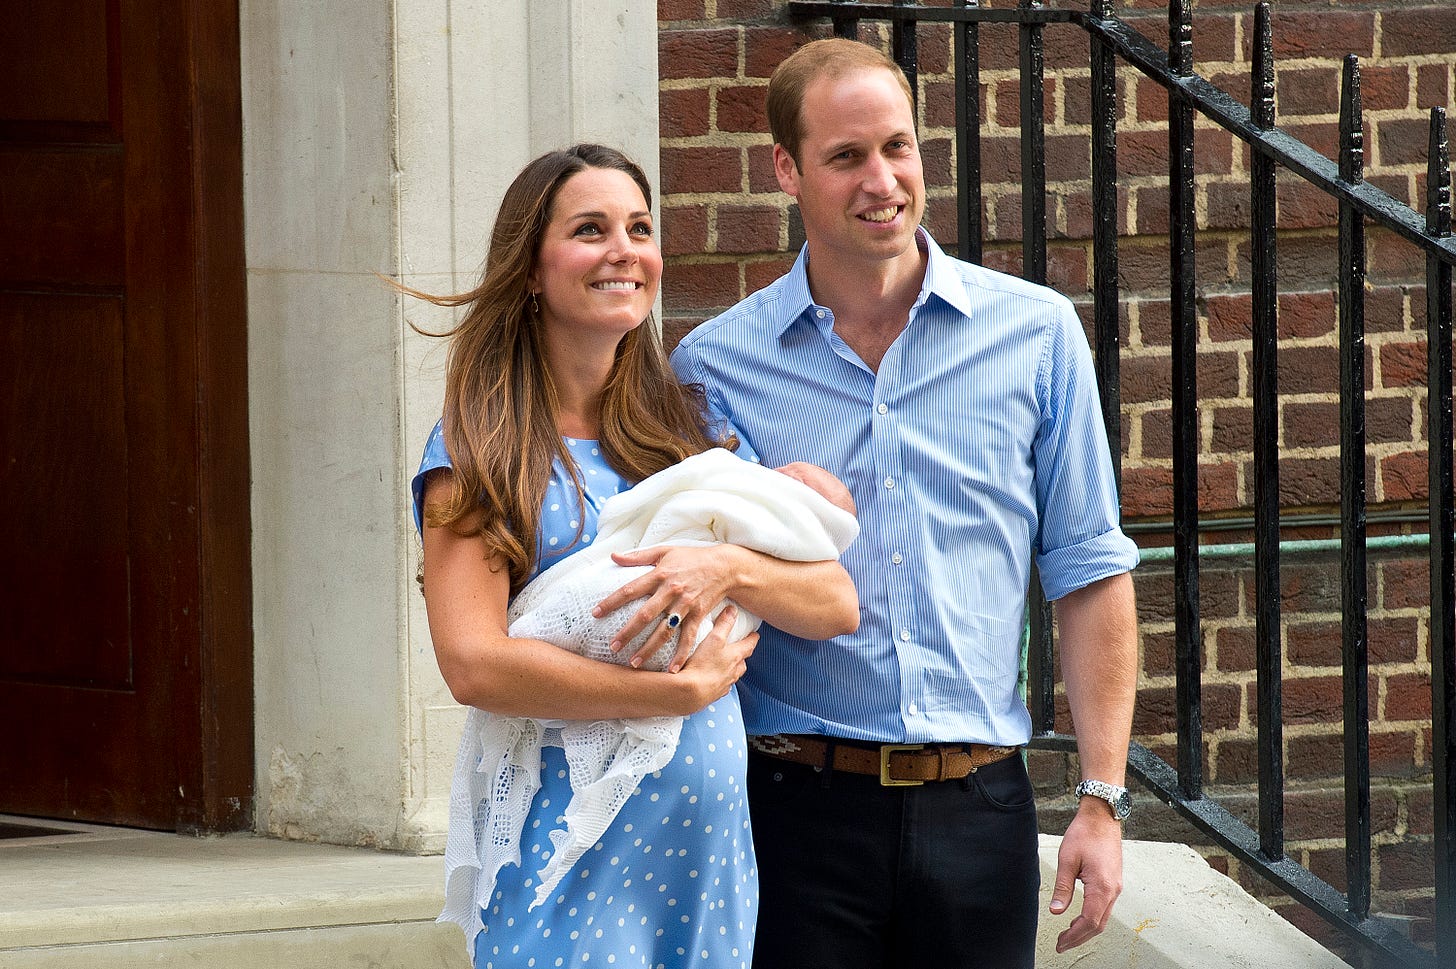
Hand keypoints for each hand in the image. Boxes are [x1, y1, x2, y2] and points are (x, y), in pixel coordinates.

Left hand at [593, 545, 737, 671]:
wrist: (725, 566)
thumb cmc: (692, 558)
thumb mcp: (664, 551)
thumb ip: (637, 556)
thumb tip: (613, 556)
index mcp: (660, 574)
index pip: (630, 590)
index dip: (611, 602)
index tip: (595, 613)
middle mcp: (671, 591)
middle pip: (645, 615)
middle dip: (628, 633)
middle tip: (612, 646)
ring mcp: (686, 605)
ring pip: (664, 631)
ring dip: (649, 649)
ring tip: (634, 663)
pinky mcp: (699, 615)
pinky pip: (689, 638)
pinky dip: (681, 655)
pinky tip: (671, 670)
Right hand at [675, 605, 756, 707]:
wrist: (691, 693)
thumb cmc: (703, 665)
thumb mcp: (714, 638)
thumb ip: (724, 624)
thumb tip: (733, 610)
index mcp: (736, 657)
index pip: (749, 645)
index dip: (752, 638)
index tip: (755, 634)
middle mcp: (733, 672)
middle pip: (742, 662)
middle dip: (742, 656)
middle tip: (739, 650)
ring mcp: (724, 685)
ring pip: (733, 675)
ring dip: (731, 670)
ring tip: (724, 665)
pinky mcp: (714, 694)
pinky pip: (721, 687)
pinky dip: (719, 682)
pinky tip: (711, 680)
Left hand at [1048, 800, 1123, 951]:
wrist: (1102, 817)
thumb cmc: (1085, 833)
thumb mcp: (1067, 860)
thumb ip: (1062, 887)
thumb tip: (1055, 910)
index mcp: (1101, 886)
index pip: (1089, 922)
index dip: (1074, 936)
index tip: (1060, 943)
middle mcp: (1113, 890)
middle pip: (1098, 925)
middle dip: (1079, 938)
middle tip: (1061, 944)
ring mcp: (1116, 887)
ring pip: (1103, 918)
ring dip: (1086, 929)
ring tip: (1068, 935)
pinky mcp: (1114, 882)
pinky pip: (1105, 908)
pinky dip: (1093, 918)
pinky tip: (1080, 919)